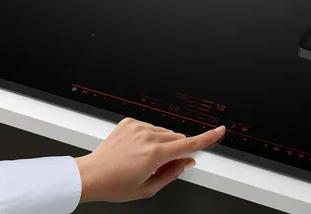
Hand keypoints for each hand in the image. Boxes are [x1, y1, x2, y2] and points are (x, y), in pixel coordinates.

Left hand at [75, 118, 224, 202]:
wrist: (91, 175)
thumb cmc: (115, 185)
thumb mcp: (149, 188)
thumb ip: (173, 173)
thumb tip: (187, 162)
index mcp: (154, 154)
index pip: (189, 144)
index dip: (207, 138)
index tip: (219, 130)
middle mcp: (147, 136)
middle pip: (177, 139)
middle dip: (177, 150)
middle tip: (162, 165)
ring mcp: (137, 127)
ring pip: (164, 133)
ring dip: (162, 144)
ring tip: (143, 159)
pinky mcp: (129, 122)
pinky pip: (149, 127)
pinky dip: (149, 137)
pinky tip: (136, 150)